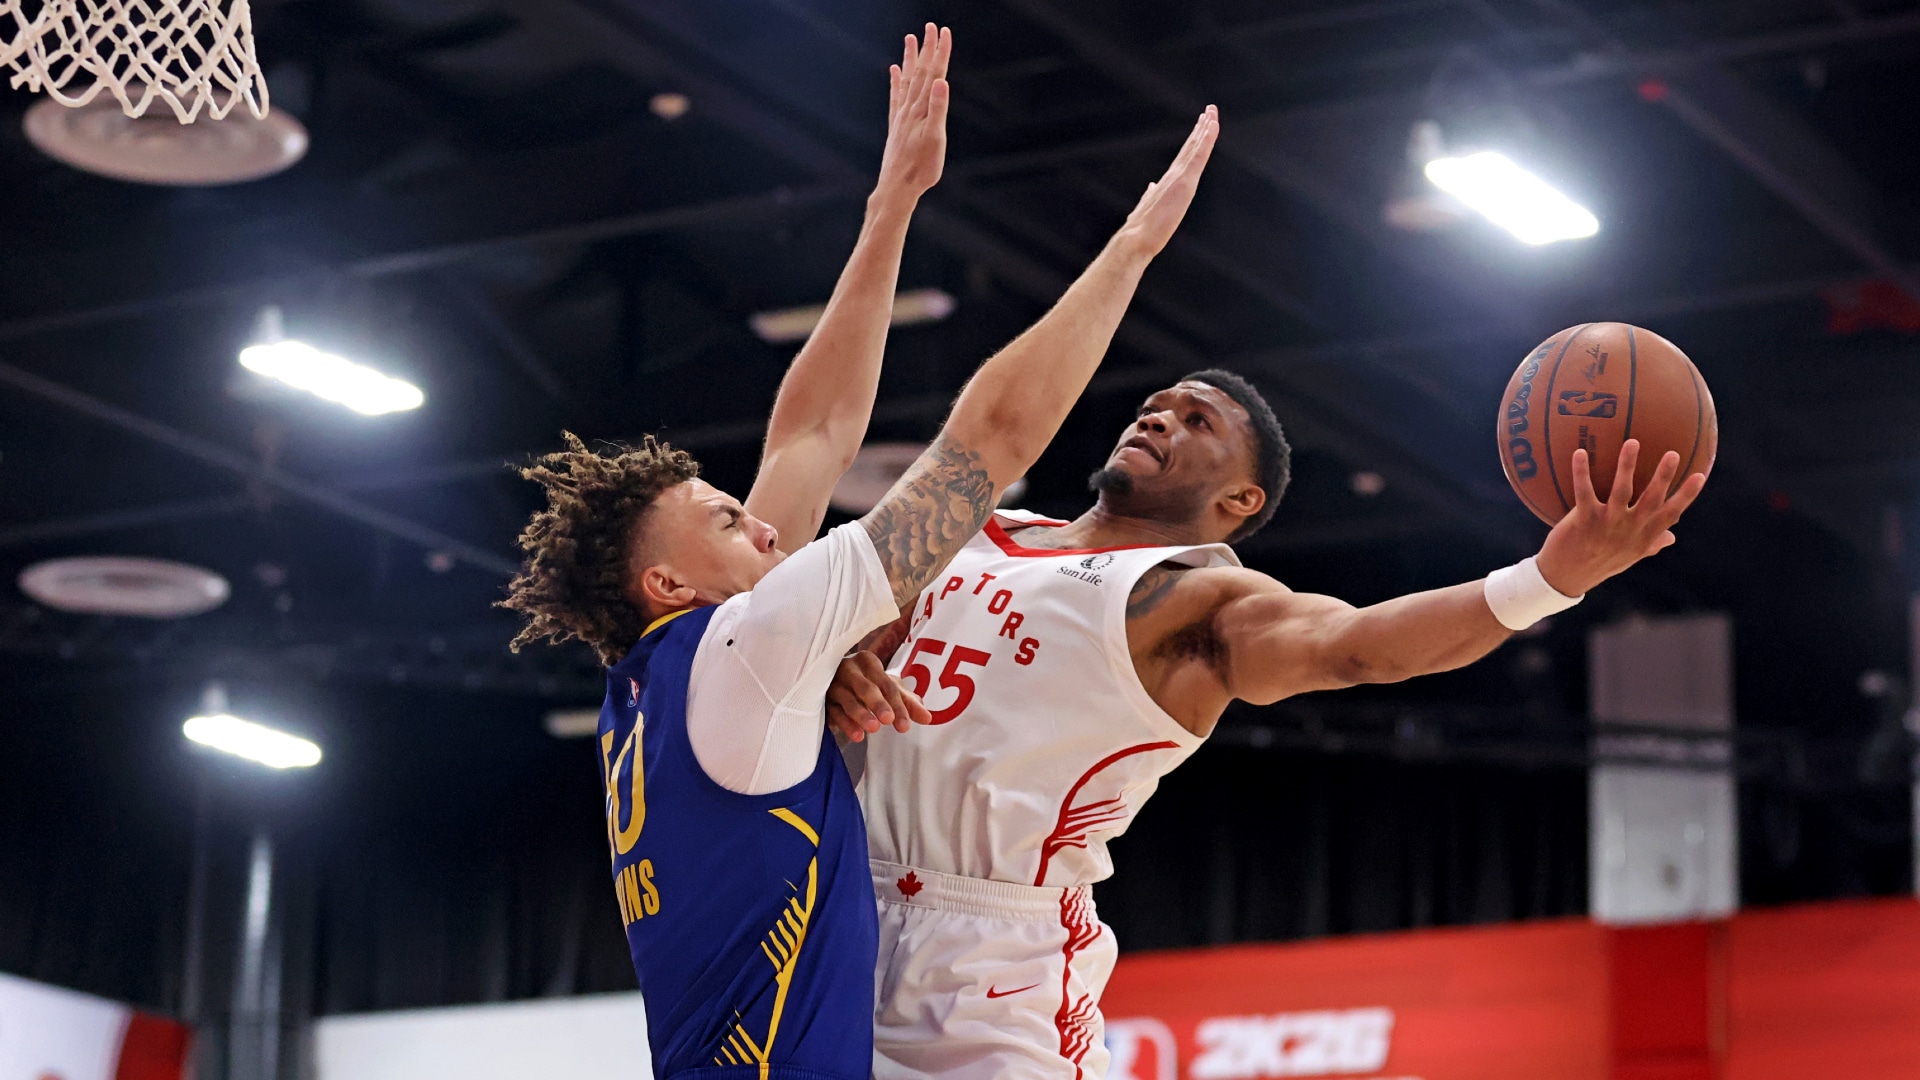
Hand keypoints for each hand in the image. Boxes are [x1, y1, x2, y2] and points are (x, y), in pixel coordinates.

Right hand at [827, 650, 931, 742]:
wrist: (840, 685)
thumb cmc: (870, 684)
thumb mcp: (891, 691)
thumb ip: (908, 704)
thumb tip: (928, 718)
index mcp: (868, 661)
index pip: (886, 684)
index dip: (897, 705)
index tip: (905, 726)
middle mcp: (849, 668)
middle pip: (866, 687)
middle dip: (877, 703)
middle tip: (888, 720)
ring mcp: (834, 683)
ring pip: (847, 699)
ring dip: (860, 714)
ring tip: (873, 729)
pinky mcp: (823, 698)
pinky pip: (834, 711)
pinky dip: (845, 723)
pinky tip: (857, 736)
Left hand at [874, 24, 950, 200]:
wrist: (896, 187)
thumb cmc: (920, 169)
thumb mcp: (935, 140)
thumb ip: (938, 110)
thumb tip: (943, 82)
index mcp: (923, 110)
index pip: (934, 75)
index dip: (940, 53)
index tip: (944, 31)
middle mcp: (910, 109)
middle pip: (921, 73)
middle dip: (927, 49)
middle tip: (931, 26)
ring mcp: (901, 116)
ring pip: (907, 80)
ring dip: (910, 59)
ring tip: (910, 38)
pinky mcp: (896, 125)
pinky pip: (896, 97)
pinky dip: (896, 81)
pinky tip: (894, 70)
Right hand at [1112, 105, 1218, 258]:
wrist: (1136, 238)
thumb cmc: (1141, 229)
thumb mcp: (1148, 207)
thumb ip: (1151, 194)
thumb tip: (1151, 187)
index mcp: (1168, 181)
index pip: (1184, 157)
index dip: (1193, 140)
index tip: (1200, 125)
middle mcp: (1174, 175)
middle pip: (1190, 147)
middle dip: (1201, 128)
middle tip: (1210, 110)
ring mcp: (1179, 177)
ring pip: (1195, 147)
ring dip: (1205, 128)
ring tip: (1212, 112)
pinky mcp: (1184, 182)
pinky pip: (1199, 155)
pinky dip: (1206, 139)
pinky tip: (1212, 126)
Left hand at [1535, 440, 1706, 595]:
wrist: (1567, 578)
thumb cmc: (1601, 563)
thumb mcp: (1631, 556)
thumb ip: (1652, 543)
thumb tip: (1672, 536)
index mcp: (1643, 537)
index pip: (1670, 514)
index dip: (1686, 496)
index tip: (1700, 475)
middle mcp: (1629, 529)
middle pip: (1651, 499)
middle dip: (1663, 476)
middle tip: (1672, 453)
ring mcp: (1607, 524)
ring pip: (1621, 491)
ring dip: (1627, 466)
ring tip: (1632, 442)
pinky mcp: (1584, 520)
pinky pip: (1584, 492)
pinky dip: (1581, 472)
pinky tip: (1580, 452)